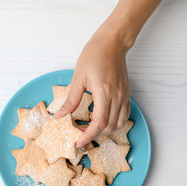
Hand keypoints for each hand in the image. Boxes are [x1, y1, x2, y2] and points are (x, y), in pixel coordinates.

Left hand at [54, 30, 130, 148]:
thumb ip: (71, 100)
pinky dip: (114, 123)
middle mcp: (117, 97)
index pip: (98, 124)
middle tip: (79, 134)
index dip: (87, 136)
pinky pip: (124, 115)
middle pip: (109, 127)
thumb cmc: (94, 55)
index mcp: (104, 93)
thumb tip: (59, 116)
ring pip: (118, 124)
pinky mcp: (126, 93)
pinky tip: (102, 120)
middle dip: (94, 135)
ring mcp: (124, 95)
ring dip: (104, 131)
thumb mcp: (78, 78)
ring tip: (89, 129)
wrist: (112, 42)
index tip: (78, 143)